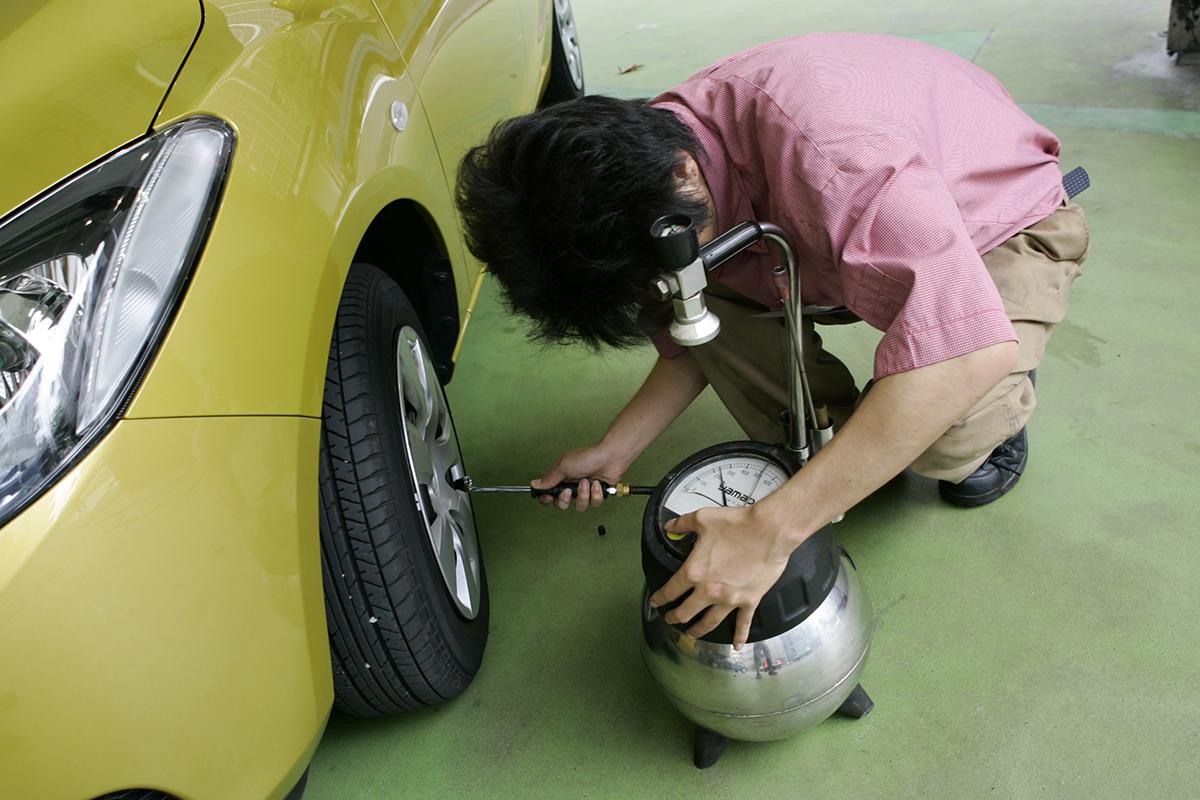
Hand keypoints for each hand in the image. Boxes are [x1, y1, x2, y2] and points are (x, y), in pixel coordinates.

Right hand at [532, 444, 629, 511]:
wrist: (610, 458)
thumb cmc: (587, 458)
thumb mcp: (563, 466)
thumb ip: (549, 479)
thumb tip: (534, 484)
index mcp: (561, 478)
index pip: (548, 494)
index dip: (547, 498)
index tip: (549, 497)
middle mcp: (571, 486)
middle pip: (562, 504)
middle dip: (565, 500)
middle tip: (569, 491)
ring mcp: (584, 491)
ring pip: (579, 506)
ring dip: (583, 494)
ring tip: (587, 482)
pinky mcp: (596, 494)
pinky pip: (593, 504)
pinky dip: (595, 493)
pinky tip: (597, 483)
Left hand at [649, 503, 799, 648]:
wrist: (769, 531)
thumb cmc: (739, 525)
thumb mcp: (702, 519)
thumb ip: (682, 524)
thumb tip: (671, 526)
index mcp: (695, 572)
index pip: (670, 590)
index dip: (659, 598)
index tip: (656, 602)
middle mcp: (709, 590)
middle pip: (686, 612)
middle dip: (674, 617)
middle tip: (670, 619)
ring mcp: (730, 599)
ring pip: (709, 622)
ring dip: (697, 630)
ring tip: (692, 634)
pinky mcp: (749, 600)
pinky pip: (743, 623)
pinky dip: (739, 636)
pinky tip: (737, 646)